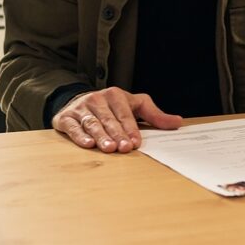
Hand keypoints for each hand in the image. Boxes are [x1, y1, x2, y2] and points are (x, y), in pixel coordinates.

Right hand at [52, 86, 182, 152]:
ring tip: (108, 148)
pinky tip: (88, 144)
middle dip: (117, 135)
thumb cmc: (112, 106)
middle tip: (124, 148)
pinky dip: (80, 136)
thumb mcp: (135, 105)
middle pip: (109, 120)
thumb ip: (155, 115)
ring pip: (93, 124)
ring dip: (101, 136)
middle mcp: (97, 100)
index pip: (125, 114)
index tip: (136, 143)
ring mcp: (81, 108)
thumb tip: (178, 122)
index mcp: (115, 95)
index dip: (130, 129)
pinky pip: (73, 127)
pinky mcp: (66, 118)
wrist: (78, 101)